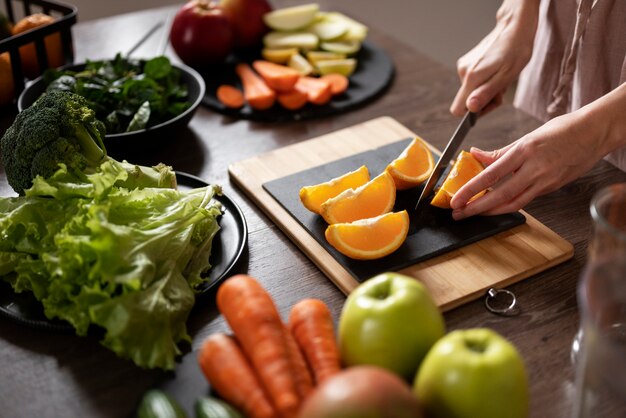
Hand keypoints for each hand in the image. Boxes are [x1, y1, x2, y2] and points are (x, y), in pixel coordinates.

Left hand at [449, 111, 606, 218]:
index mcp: (525, 151)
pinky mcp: (552, 188)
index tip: (456, 198)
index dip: (471, 189)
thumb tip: (475, 155)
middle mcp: (535, 168)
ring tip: (472, 214)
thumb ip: (501, 151)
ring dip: (490, 211)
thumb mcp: (528, 136)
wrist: (596, 132)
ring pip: (513, 202)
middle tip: (458, 213)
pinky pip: (526, 200)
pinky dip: (508, 205)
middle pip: (500, 195)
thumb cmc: (562, 130)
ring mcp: (545, 181)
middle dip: (476, 207)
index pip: (491, 174)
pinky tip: (494, 207)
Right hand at [450, 0, 539, 115]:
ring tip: (501, 78)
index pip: (458, 109)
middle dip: (485, 100)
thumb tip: (470, 108)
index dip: (473, 113)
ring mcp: (464, 66)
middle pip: (467, 100)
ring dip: (487, 90)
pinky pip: (472, 81)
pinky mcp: (467, 63)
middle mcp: (463, 71)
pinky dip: (485, 81)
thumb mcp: (506, 76)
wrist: (514, 28)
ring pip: (471, 91)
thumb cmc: (516, 51)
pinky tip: (496, 72)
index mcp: (471, 77)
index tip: (489, 105)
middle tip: (501, 89)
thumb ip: (486, 94)